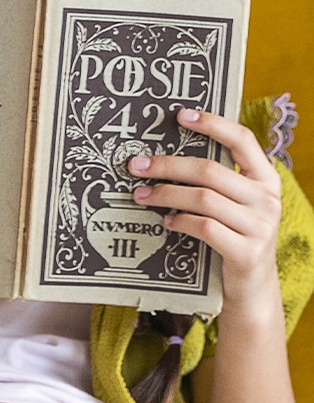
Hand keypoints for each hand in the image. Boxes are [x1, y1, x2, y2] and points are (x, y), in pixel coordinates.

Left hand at [129, 109, 282, 318]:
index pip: (243, 140)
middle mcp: (268, 199)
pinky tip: (166, 222)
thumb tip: (163, 154)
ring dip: (165, 194)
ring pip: (202, 198)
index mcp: (266, 179)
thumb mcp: (234, 204)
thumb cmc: (234, 235)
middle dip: (167, 165)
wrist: (253, 287)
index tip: (180, 115)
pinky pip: (205, 228)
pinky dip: (180, 222)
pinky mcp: (248, 252)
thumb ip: (216, 180)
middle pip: (209, 170)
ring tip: (141, 195)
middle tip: (135, 165)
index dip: (213, 124)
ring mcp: (261, 226)